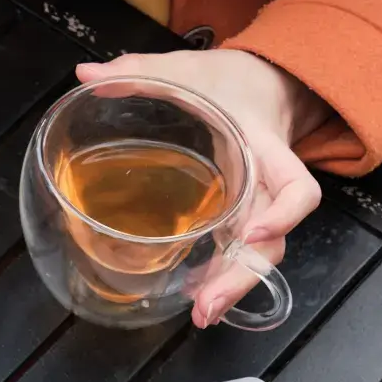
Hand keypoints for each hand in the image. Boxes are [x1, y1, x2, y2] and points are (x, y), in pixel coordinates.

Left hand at [76, 50, 328, 327]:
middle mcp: (268, 180)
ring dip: (234, 285)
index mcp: (263, 144)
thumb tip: (86, 76)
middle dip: (245, 274)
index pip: (295, 185)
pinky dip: (225, 274)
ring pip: (261, 252)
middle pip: (275, 237)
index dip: (285, 213)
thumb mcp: (184, 67)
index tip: (255, 233)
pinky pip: (242, 247)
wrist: (265, 81)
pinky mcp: (244, 211)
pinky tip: (198, 296)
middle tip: (207, 306)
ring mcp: (258, 200)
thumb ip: (136, 70)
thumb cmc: (226, 77)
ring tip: (202, 314)